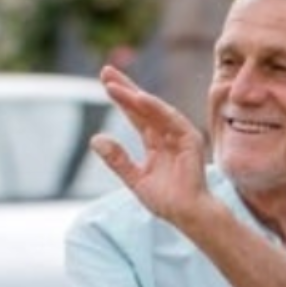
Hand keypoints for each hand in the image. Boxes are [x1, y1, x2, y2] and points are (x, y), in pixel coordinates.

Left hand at [91, 65, 210, 229]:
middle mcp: (167, 133)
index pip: (135, 114)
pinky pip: (171, 119)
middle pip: (143, 106)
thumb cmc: (166, 201)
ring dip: (135, 96)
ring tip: (114, 86)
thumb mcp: (135, 179)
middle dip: (125, 88)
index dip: (121, 98)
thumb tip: (95, 139)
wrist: (187, 215)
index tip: (105, 82)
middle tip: (106, 71)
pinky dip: (156, 108)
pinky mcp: (190, 139)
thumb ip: (117, 160)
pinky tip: (140, 98)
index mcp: (154, 141)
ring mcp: (179, 135)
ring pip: (154, 110)